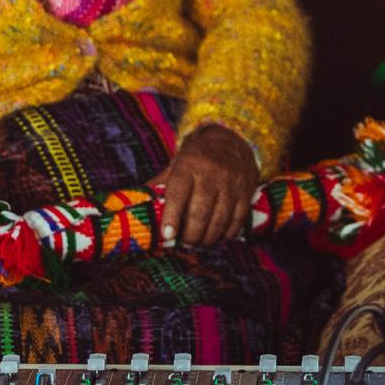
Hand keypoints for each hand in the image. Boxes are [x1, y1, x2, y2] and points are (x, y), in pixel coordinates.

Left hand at [156, 125, 260, 246]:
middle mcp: (211, 174)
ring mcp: (231, 184)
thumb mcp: (176, 164)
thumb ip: (160, 185)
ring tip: (199, 243)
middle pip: (200, 212)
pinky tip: (218, 238)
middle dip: (191, 235)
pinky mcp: (246, 192)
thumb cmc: (196, 158)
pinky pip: (237, 220)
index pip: (179, 194)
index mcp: (189, 166)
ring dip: (208, 238)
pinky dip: (227, 235)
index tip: (167, 235)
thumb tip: (137, 206)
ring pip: (220, 220)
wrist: (231, 141)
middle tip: (184, 243)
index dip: (172, 217)